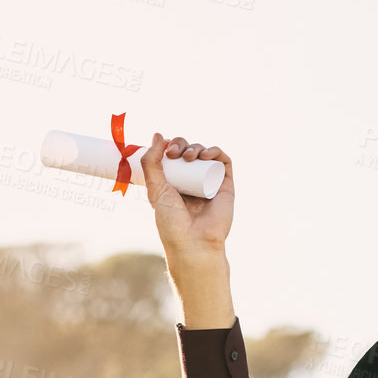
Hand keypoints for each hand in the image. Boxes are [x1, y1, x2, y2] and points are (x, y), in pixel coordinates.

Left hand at [141, 134, 233, 267]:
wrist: (194, 243)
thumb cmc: (172, 222)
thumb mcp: (155, 189)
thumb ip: (151, 162)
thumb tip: (157, 135)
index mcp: (174, 183)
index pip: (173, 156)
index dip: (169, 146)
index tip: (164, 149)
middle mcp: (192, 182)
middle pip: (189, 152)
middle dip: (181, 144)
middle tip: (174, 153)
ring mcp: (210, 182)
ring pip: (205, 154)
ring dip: (197, 147)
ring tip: (189, 157)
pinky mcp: (225, 185)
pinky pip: (224, 162)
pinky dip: (216, 152)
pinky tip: (206, 155)